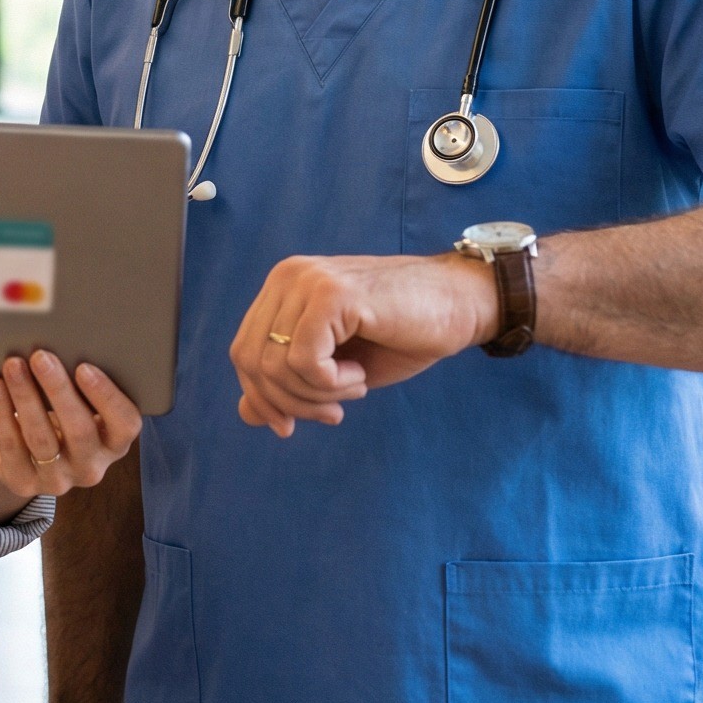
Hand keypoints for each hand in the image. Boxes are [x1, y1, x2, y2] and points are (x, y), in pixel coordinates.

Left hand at [0, 351, 141, 525]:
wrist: (19, 452)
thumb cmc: (57, 412)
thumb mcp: (76, 402)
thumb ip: (80, 383)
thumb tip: (65, 343)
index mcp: (114, 442)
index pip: (125, 424)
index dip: (107, 397)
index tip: (84, 367)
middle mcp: (92, 467)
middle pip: (80, 431)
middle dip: (59, 390)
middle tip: (41, 356)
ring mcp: (58, 480)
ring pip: (42, 438)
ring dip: (26, 397)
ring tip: (13, 365)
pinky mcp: (24, 483)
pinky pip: (12, 446)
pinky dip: (3, 413)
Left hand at [229, 251, 498, 436]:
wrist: (460, 306)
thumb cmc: (402, 335)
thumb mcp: (336, 372)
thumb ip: (289, 386)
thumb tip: (246, 413)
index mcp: (283, 289)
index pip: (242, 352)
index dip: (263, 397)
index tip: (291, 426)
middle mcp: (288, 277)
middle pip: (250, 360)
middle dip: (288, 403)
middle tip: (332, 414)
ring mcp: (307, 281)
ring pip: (275, 365)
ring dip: (316, 396)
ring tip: (353, 388)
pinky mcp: (331, 294)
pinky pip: (304, 361)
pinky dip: (331, 384)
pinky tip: (359, 375)